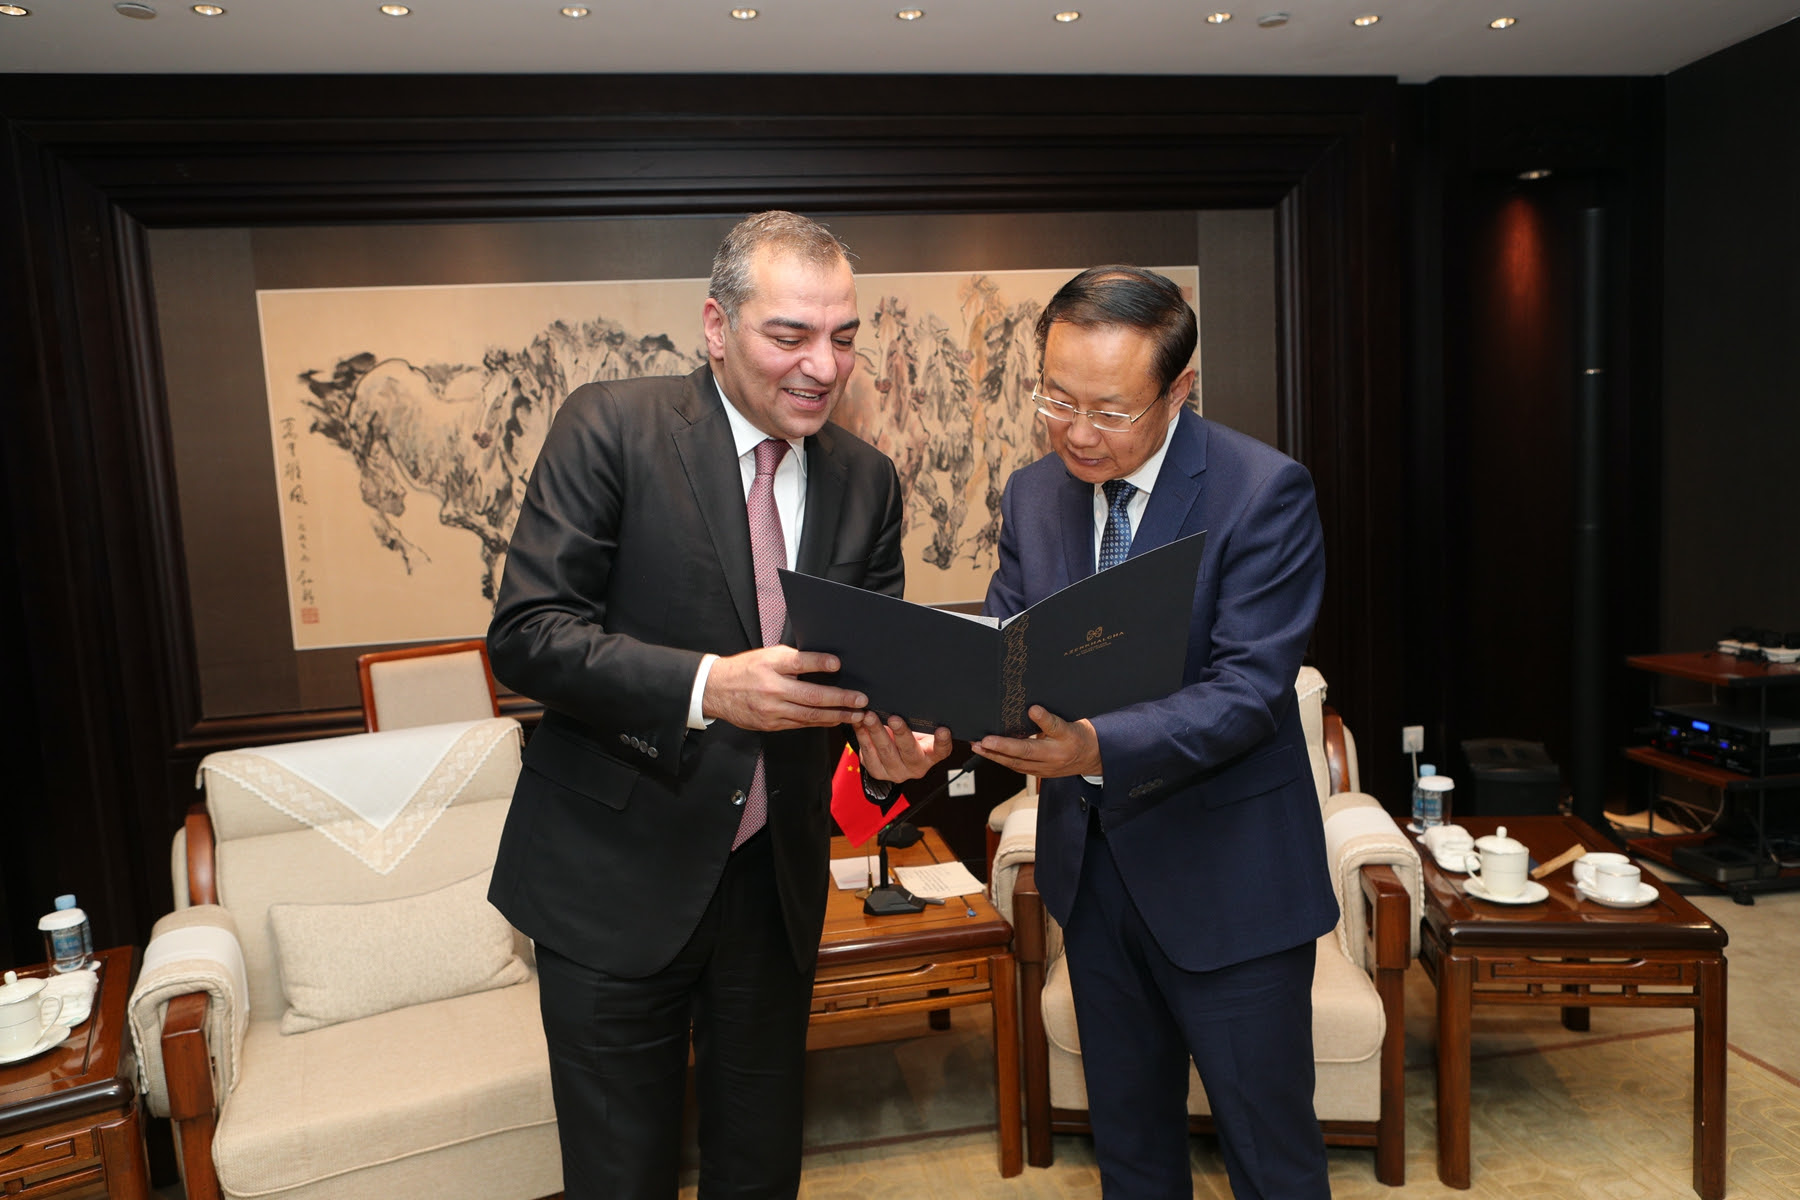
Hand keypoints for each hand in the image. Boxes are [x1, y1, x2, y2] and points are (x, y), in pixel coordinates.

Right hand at [702, 646, 867, 731]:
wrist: (716, 690)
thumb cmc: (745, 669)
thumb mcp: (768, 656)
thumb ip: (794, 659)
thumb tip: (824, 662)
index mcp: (771, 666)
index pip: (799, 663)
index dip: (819, 663)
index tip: (838, 664)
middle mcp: (772, 689)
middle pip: (812, 696)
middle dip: (841, 699)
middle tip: (860, 700)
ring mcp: (772, 710)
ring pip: (810, 716)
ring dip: (837, 716)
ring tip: (856, 714)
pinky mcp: (772, 725)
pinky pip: (801, 724)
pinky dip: (820, 722)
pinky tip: (835, 720)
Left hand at [854, 713, 952, 781]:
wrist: (893, 750)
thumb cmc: (910, 734)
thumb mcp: (918, 728)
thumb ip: (918, 719)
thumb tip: (911, 698)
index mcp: (931, 755)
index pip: (941, 750)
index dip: (942, 741)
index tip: (943, 730)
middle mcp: (916, 767)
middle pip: (910, 751)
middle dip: (901, 733)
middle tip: (894, 718)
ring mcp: (896, 771)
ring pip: (886, 752)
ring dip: (876, 732)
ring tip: (870, 717)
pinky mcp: (878, 771)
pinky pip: (868, 754)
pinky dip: (862, 736)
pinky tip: (859, 723)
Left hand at [970, 706, 1101, 777]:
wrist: (1092, 758)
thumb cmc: (1080, 737)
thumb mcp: (1072, 723)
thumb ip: (1052, 719)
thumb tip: (1033, 710)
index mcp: (1065, 740)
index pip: (1053, 728)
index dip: (1042, 720)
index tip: (1032, 710)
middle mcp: (1053, 757)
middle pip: (1025, 753)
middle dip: (1001, 748)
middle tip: (983, 741)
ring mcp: (1045, 768)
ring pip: (1017, 764)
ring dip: (995, 756)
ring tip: (978, 747)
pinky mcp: (1039, 773)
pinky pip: (1018, 768)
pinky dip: (1002, 761)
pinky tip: (989, 754)